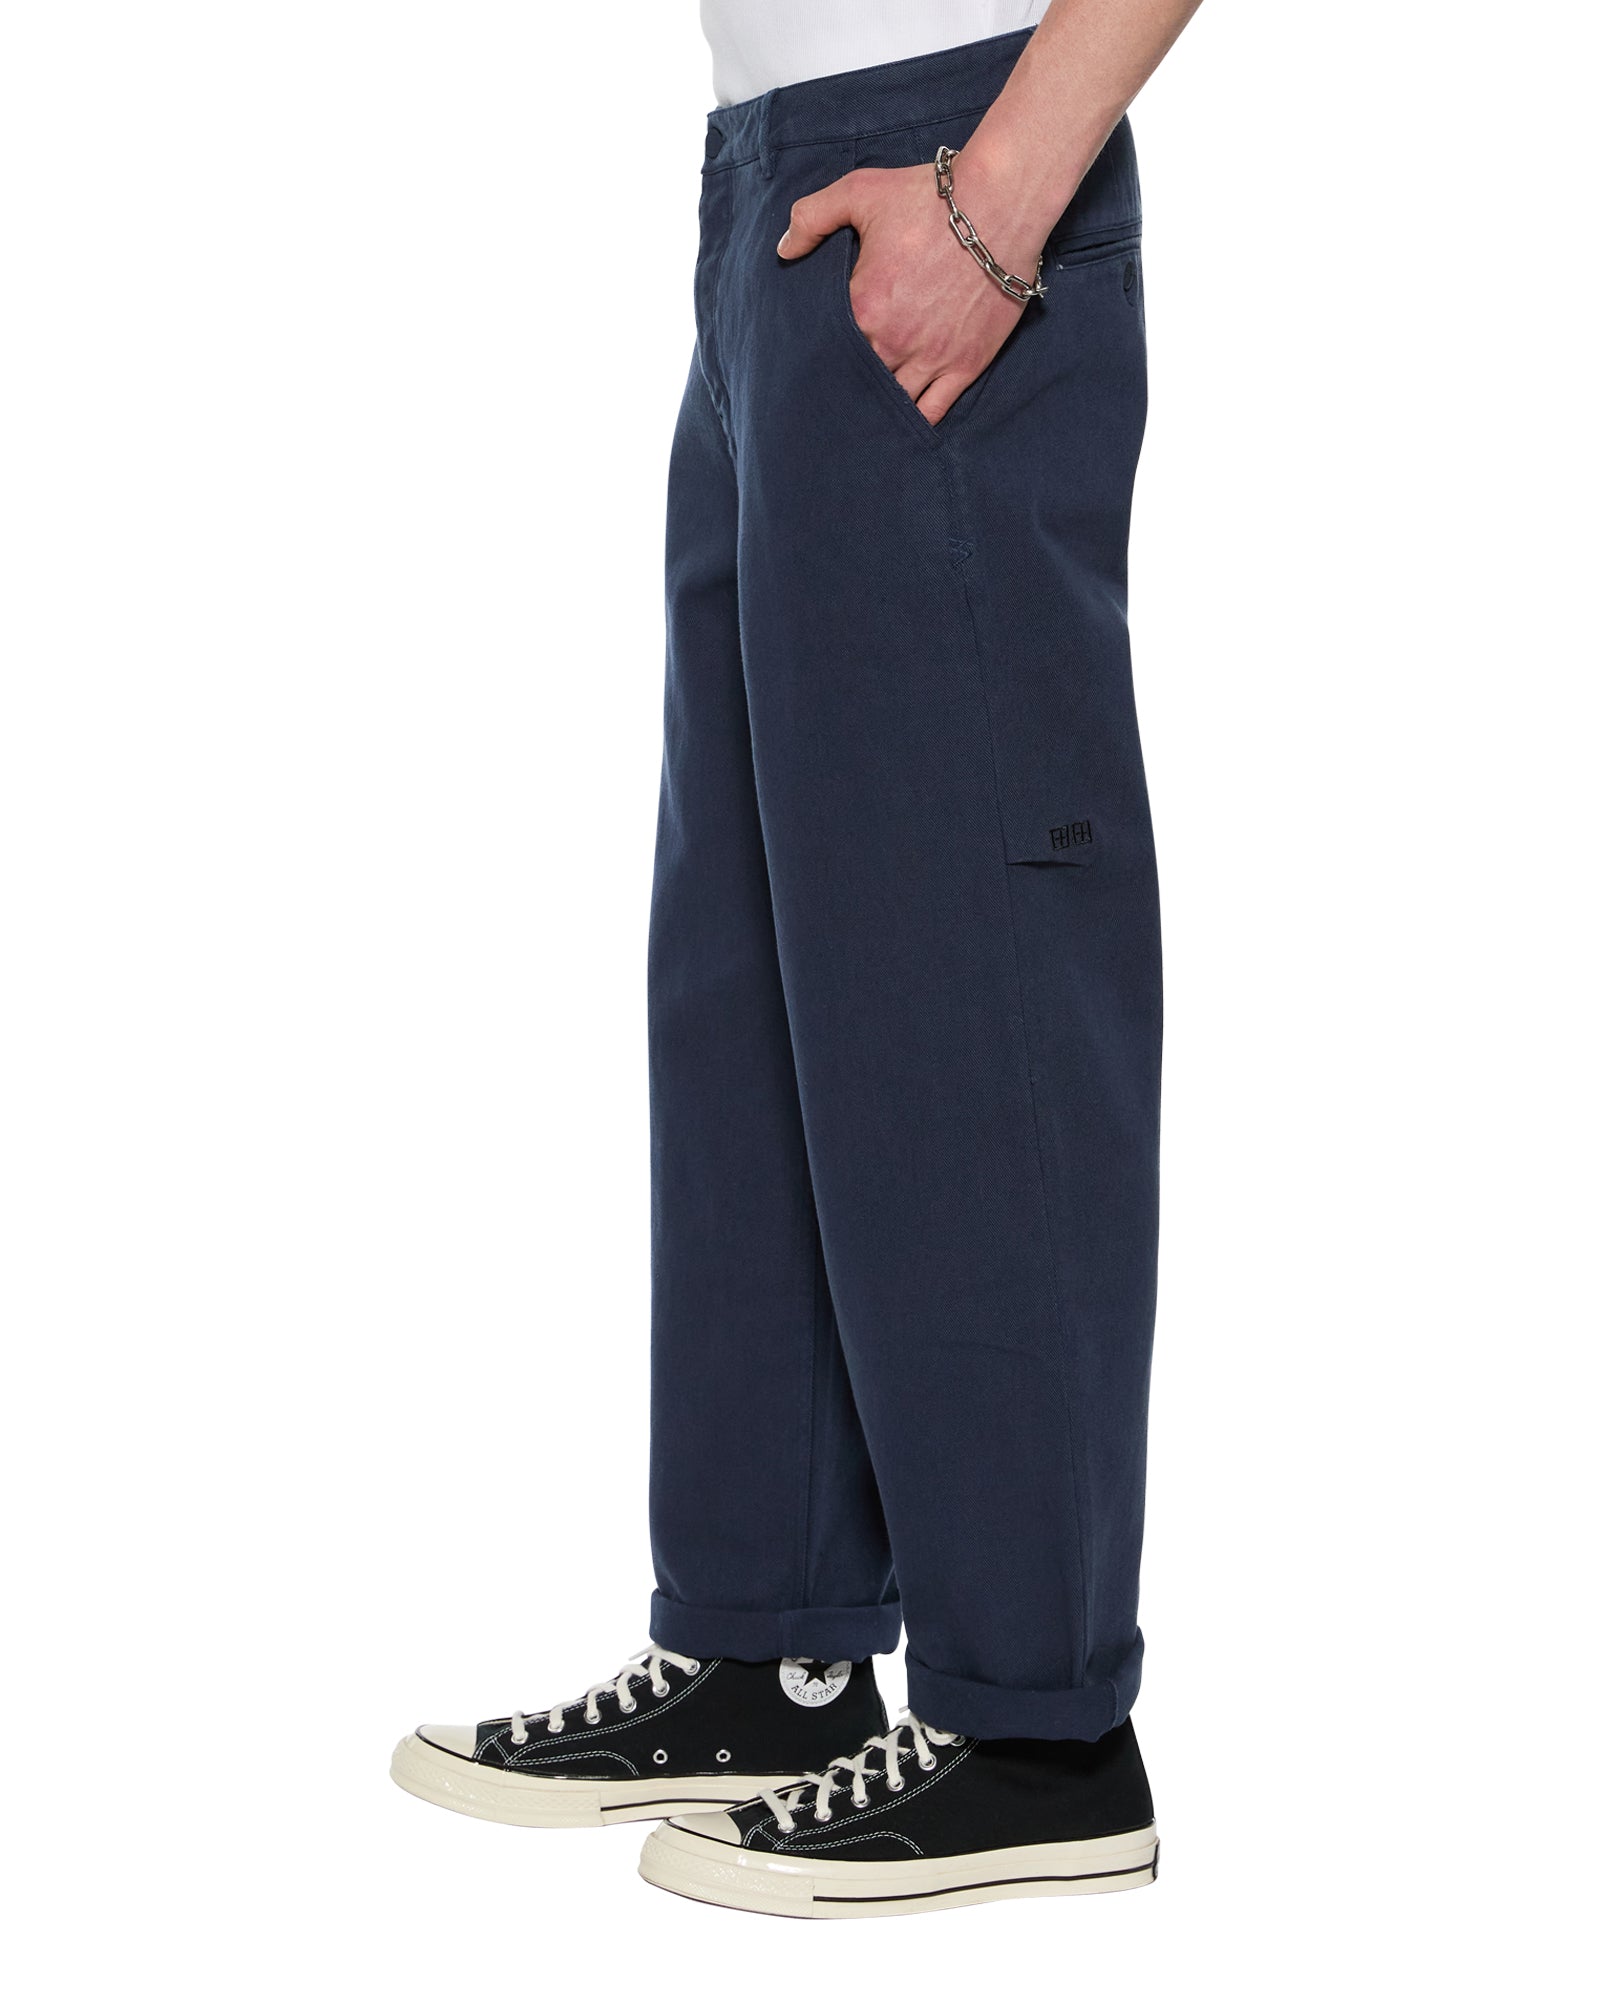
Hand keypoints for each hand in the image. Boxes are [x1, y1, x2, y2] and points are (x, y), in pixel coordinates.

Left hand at [778, 156, 1042, 426]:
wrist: (1000, 204)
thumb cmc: (929, 198)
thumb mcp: (860, 191)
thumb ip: (812, 218)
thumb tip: (784, 251)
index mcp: (863, 308)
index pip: (829, 347)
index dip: (823, 353)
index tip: (815, 358)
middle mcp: (894, 342)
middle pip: (858, 380)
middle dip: (847, 385)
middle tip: (836, 393)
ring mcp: (931, 358)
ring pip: (893, 402)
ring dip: (878, 407)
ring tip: (864, 413)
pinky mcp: (965, 365)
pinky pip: (934, 410)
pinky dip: (915, 421)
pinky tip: (901, 426)